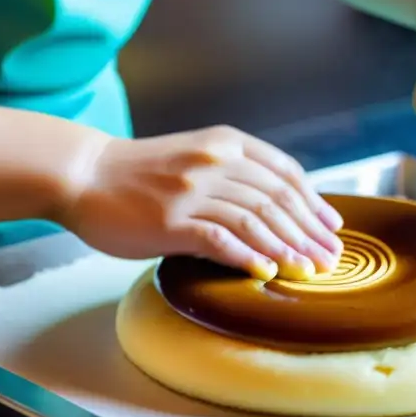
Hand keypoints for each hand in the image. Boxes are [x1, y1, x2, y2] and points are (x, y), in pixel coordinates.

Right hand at [58, 126, 343, 279]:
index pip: (285, 173)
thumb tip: (275, 211)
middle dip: (310, 232)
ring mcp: (193, 190)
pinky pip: (221, 240)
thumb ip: (232, 174)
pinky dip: (249, 257)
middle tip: (331, 258)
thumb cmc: (137, 173)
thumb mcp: (193, 155)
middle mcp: (215, 161)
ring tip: (310, 271)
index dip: (314, 202)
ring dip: (289, 249)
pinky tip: (268, 273)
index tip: (332, 226)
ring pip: (256, 220)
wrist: (82, 173)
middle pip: (278, 200)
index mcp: (225, 143)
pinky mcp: (172, 220)